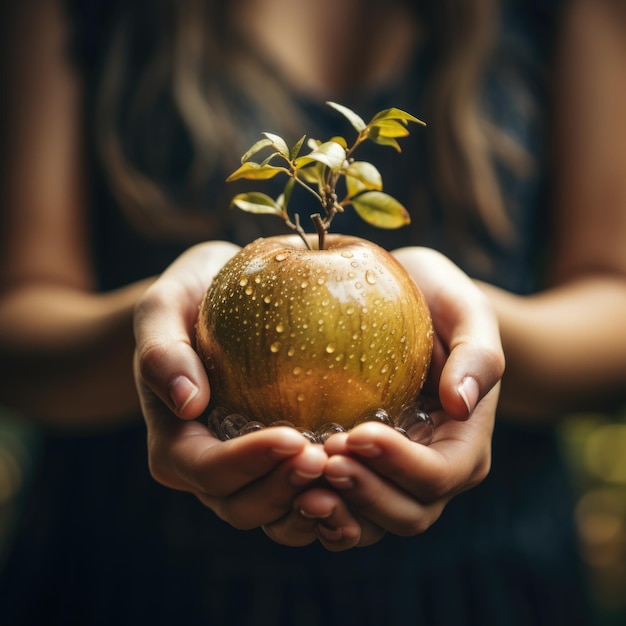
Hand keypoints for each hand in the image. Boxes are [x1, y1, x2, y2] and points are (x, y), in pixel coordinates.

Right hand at [134, 241, 349, 544]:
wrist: (215, 301)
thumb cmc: (190, 299)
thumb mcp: (164, 307)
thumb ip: (162, 351)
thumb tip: (187, 402)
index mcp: (174, 445)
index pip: (207, 469)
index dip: (247, 463)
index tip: (291, 436)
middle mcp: (206, 471)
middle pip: (242, 505)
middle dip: (283, 489)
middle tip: (328, 458)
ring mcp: (244, 474)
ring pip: (274, 514)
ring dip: (310, 503)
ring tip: (349, 471)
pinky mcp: (277, 465)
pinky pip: (301, 497)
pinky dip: (329, 498)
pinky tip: (363, 473)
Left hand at [309, 247, 502, 546]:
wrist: (411, 304)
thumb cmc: (439, 303)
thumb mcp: (466, 311)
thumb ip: (478, 355)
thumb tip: (461, 402)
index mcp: (465, 442)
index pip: (439, 473)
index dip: (399, 464)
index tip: (357, 433)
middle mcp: (435, 470)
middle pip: (408, 512)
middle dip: (365, 494)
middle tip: (322, 460)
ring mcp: (396, 477)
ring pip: (374, 523)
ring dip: (339, 511)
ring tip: (300, 485)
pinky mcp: (364, 472)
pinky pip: (346, 512)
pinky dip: (323, 515)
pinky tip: (293, 493)